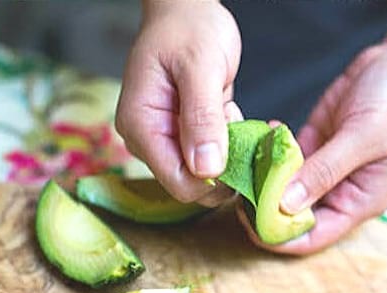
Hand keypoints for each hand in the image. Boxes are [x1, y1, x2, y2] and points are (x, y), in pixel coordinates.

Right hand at [115, 0, 241, 206]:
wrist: (188, 11)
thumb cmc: (188, 28)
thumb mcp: (199, 66)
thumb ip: (202, 117)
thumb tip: (207, 169)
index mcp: (141, 126)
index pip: (177, 181)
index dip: (213, 182)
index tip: (243, 160)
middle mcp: (150, 138)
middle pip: (191, 182)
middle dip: (226, 168)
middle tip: (245, 133)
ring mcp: (168, 137)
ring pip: (206, 172)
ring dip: (231, 154)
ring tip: (234, 115)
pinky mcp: (187, 134)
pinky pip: (213, 155)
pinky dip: (231, 143)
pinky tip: (233, 115)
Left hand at [238, 44, 386, 253]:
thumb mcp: (363, 138)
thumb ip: (324, 171)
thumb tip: (286, 204)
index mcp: (361, 201)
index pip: (315, 236)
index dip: (281, 238)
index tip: (250, 225)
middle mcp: (341, 190)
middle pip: (295, 215)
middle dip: (265, 208)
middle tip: (238, 191)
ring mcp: (326, 167)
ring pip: (286, 186)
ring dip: (264, 178)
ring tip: (244, 162)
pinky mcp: (315, 143)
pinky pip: (286, 157)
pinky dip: (272, 150)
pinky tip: (264, 133)